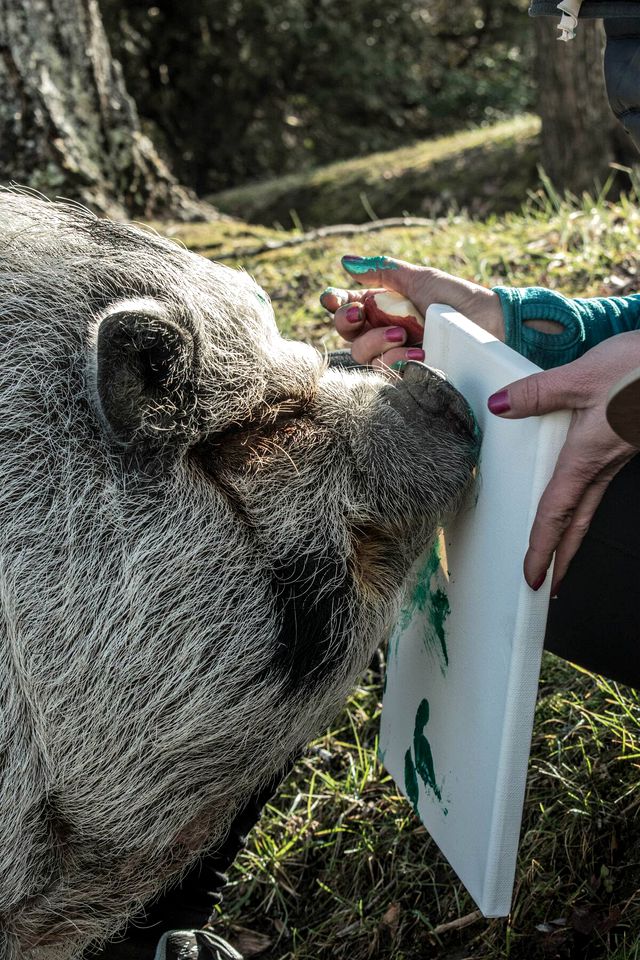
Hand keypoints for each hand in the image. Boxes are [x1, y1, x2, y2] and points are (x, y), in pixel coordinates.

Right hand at [320, 255, 504, 368]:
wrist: (489, 325)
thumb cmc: (457, 299)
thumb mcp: (419, 279)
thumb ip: (382, 271)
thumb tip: (346, 262)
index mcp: (383, 305)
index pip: (347, 306)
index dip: (335, 303)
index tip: (332, 297)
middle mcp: (384, 330)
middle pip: (348, 334)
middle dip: (347, 323)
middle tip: (359, 313)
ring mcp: (396, 354)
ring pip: (363, 355)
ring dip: (377, 342)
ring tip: (404, 334)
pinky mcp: (409, 374)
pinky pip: (388, 372)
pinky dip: (399, 360)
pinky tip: (419, 354)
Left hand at [488, 331, 639, 591]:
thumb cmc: (639, 369)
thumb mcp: (581, 377)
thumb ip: (538, 393)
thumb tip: (501, 406)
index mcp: (586, 457)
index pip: (556, 514)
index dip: (543, 549)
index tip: (533, 578)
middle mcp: (603, 463)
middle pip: (578, 522)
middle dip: (562, 556)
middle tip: (549, 583)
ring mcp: (617, 454)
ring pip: (590, 503)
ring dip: (573, 530)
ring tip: (560, 548)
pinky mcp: (626, 439)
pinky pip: (599, 479)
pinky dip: (584, 497)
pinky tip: (579, 487)